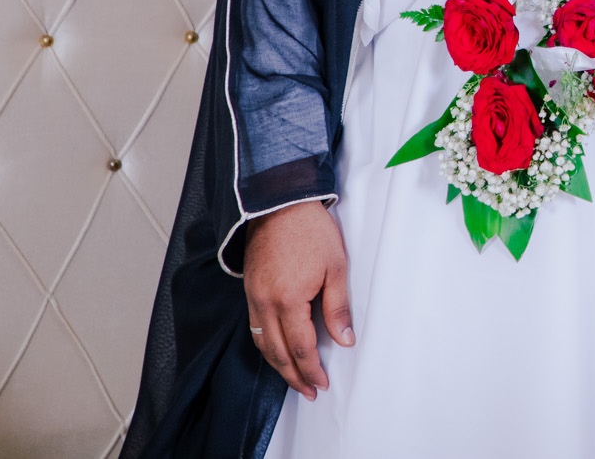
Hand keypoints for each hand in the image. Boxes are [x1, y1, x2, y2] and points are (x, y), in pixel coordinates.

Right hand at [244, 201, 352, 399]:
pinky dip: (265, 345)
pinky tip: (276, 350)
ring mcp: (254, 297)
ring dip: (277, 364)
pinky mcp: (249, 290)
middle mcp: (265, 304)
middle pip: (277, 353)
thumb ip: (338, 307)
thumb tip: (345, 339)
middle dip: (294, 376)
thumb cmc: (311, 231)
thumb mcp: (336, 267)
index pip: (300, 347)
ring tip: (294, 378)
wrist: (279, 204)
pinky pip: (255, 328)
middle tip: (309, 391)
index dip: (311, 369)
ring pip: (262, 343)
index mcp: (288, 300)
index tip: (321, 384)